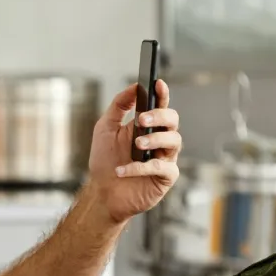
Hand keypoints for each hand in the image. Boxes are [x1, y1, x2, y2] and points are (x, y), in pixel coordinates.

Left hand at [87, 80, 181, 222]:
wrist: (102, 192)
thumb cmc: (105, 161)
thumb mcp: (105, 128)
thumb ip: (119, 106)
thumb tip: (133, 87)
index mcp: (147, 126)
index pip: (160, 105)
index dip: (162, 94)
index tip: (158, 84)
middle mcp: (159, 140)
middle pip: (173, 120)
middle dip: (159, 116)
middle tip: (142, 120)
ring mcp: (164, 158)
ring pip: (174, 141)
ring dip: (154, 139)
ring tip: (137, 144)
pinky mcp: (165, 177)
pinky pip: (162, 168)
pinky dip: (142, 167)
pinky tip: (124, 169)